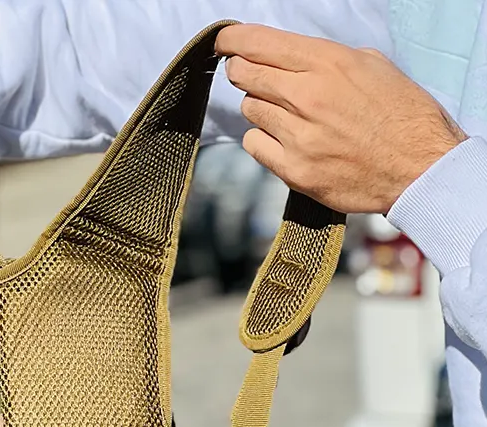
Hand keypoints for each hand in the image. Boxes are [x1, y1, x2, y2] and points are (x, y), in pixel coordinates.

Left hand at [216, 25, 466, 213]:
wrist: (419, 166)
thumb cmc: (402, 114)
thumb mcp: (372, 66)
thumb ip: (327, 61)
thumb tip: (288, 59)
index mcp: (329, 64)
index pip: (264, 44)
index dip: (235, 40)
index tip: (224, 41)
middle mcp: (308, 97)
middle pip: (247, 76)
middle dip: (241, 70)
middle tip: (244, 72)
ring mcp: (298, 136)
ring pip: (250, 110)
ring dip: (260, 107)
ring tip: (285, 112)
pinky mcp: (294, 169)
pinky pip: (254, 144)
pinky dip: (261, 139)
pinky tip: (282, 139)